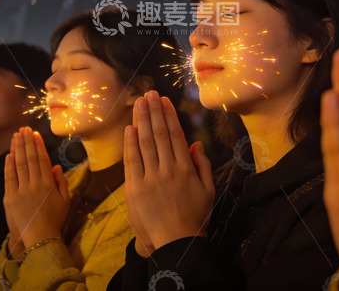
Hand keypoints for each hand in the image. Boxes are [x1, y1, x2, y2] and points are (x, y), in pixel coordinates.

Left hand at [3, 127, 69, 247]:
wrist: (40, 238)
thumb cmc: (55, 219)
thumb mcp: (65, 200)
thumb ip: (61, 181)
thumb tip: (56, 165)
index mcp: (48, 184)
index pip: (41, 159)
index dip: (38, 145)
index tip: (35, 133)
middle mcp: (34, 184)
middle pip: (29, 158)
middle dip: (26, 142)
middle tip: (23, 129)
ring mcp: (21, 191)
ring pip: (18, 165)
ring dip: (17, 148)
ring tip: (16, 136)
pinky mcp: (10, 198)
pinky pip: (9, 178)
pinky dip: (8, 165)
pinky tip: (9, 154)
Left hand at [124, 91, 214, 250]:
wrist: (177, 244)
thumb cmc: (195, 218)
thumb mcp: (208, 190)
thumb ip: (202, 165)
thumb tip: (195, 143)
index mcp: (186, 169)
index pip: (175, 135)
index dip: (168, 115)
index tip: (164, 100)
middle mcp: (168, 170)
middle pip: (158, 134)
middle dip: (153, 111)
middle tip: (148, 93)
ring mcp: (150, 179)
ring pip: (145, 143)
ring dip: (141, 121)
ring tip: (139, 103)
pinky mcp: (136, 189)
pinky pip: (132, 162)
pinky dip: (130, 144)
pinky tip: (130, 128)